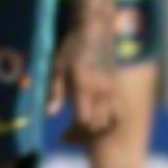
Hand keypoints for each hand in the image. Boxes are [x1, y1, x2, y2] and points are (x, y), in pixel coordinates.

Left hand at [56, 20, 119, 140]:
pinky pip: (117, 113)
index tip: (63, 135)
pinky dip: (107, 122)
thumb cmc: (71, 48)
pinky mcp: (118, 89)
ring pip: (109, 122)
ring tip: (81, 129)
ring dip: (96, 129)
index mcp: (85, 86)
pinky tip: (94, 119)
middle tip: (70, 135)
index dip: (74, 132)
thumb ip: (55, 92)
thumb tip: (50, 115)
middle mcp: (102, 91)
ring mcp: (113, 91)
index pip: (84, 121)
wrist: (96, 31)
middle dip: (84, 134)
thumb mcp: (57, 67)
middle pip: (97, 125)